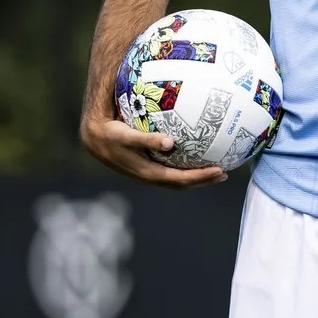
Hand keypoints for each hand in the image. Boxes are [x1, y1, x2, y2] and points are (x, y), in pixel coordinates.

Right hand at [79, 108, 227, 186]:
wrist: (93, 138)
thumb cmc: (110, 133)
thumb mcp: (126, 136)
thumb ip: (147, 140)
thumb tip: (170, 142)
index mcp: (148, 173)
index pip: (180, 180)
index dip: (200, 177)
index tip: (219, 171)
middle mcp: (150, 176)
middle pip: (182, 184)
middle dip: (203, 180)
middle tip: (224, 172)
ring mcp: (148, 173)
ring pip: (176, 180)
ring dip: (196, 176)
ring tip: (214, 168)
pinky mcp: (146, 166)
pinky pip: (170, 170)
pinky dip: (184, 167)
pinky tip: (192, 155)